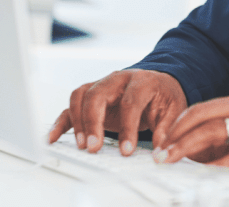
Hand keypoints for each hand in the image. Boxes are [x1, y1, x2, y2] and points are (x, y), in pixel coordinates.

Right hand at [46, 69, 187, 156]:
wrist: (159, 83)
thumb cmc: (164, 95)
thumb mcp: (174, 110)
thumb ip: (167, 129)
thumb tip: (160, 150)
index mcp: (142, 81)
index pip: (130, 102)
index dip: (127, 128)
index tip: (126, 150)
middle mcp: (118, 79)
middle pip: (97, 94)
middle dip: (93, 122)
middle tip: (94, 147)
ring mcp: (102, 85)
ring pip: (80, 96)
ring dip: (78, 121)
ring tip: (83, 145)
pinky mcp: (91, 96)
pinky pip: (71, 105)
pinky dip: (62, 121)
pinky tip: (54, 137)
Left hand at [156, 93, 228, 182]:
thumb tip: (201, 149)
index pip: (201, 109)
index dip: (178, 123)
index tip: (163, 137)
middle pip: (199, 119)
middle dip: (173, 136)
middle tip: (159, 152)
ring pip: (208, 136)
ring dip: (183, 150)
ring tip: (168, 161)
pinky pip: (228, 162)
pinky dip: (209, 169)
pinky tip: (198, 176)